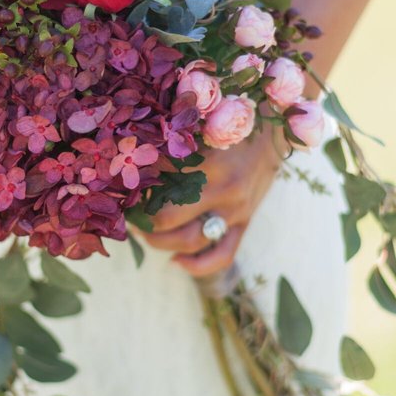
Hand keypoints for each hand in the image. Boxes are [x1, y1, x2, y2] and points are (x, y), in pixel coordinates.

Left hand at [139, 126, 282, 277]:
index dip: (135, 192)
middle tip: (131, 216)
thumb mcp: (200, 133)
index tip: (124, 191)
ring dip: (161, 242)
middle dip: (143, 221)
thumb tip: (135, 164)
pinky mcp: (244, 224)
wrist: (270, 138)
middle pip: (168, 220)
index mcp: (208, 165)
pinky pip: (222, 255)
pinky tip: (176, 262)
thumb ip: (172, 150)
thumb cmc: (230, 130)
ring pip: (190, 241)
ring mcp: (235, 212)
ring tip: (146, 233)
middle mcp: (222, 192)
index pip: (159, 187)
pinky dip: (197, 266)